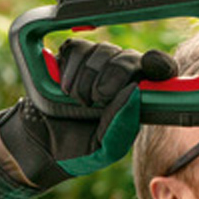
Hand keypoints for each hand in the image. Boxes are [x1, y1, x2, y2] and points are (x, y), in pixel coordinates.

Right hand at [0, 39, 176, 186]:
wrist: (39, 145)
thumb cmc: (79, 151)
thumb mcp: (106, 148)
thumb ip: (122, 125)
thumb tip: (134, 91)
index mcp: (136, 97)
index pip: (158, 71)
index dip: (159, 63)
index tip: (152, 66)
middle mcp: (121, 76)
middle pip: (129, 57)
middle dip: (113, 77)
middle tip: (97, 99)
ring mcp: (97, 64)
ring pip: (103, 50)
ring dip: (88, 78)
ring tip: (78, 101)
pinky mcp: (70, 57)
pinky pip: (77, 48)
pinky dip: (70, 68)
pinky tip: (65, 88)